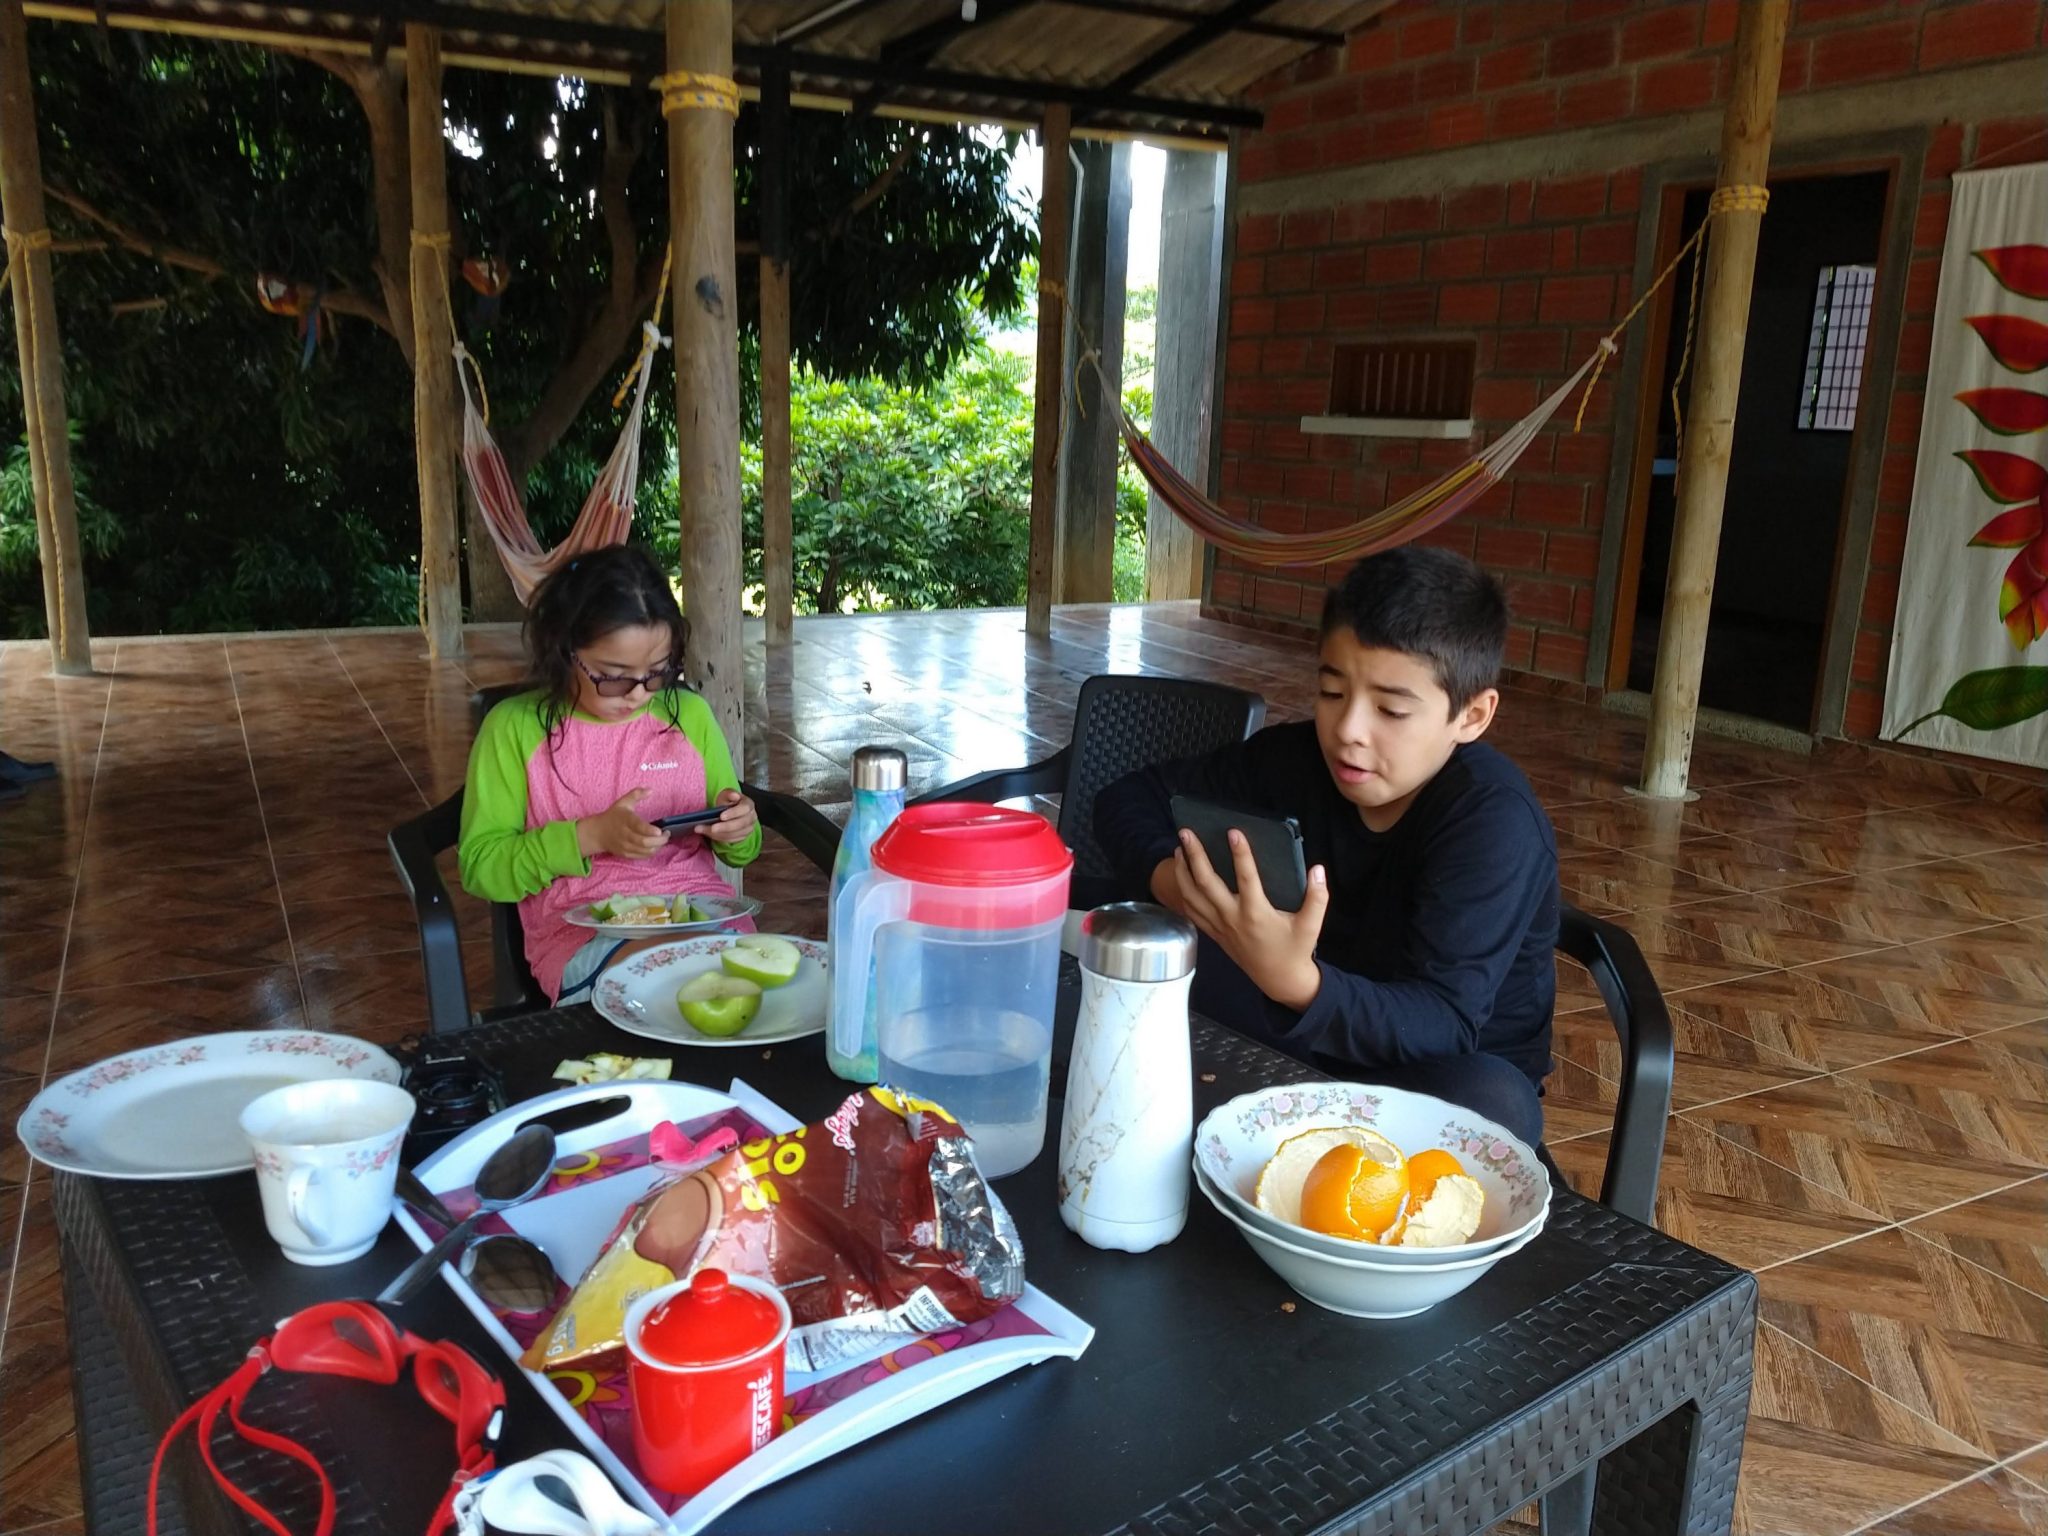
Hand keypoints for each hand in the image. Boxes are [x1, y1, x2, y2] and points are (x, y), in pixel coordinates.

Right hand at [576, 788, 665, 861]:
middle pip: (645, 842)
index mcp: (625, 820)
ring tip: (663, 839)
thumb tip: (651, 790)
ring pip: (646, 850)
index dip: (650, 830)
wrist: (597, 833)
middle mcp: (625, 835)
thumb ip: (636, 794)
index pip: (638, 827)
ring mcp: (625, 846)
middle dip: (660, 840)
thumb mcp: (623, 802)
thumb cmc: (613, 816)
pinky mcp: (626, 854)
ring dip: (658, 846)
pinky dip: (652, 851)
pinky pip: (643, 856)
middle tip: (667, 833)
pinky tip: (655, 845)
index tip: (660, 830)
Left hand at [699, 788, 757, 844]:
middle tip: (712, 828)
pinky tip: (708, 833)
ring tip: (703, 830)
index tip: (721, 816)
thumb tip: (734, 795)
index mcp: (749, 805)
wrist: (730, 812)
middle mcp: (751, 818)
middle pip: (740, 824)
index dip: (733, 813)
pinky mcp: (742, 837)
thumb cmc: (729, 802)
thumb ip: (730, 794)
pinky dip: (718, 838)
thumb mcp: (727, 794)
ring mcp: (748, 829)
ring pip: (734, 834)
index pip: (744, 809)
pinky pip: (730, 840)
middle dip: (725, 827)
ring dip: (718, 834)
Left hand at [1169, 827, 1329, 1011]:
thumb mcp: (1312, 925)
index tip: (1233, 832)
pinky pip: (1191, 910)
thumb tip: (1318, 869)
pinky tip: (1181, 875)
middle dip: (1194, 856)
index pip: (1246, 878)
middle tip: (1186, 832)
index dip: (1240, 854)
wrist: (1278, 979)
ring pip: (1192, 896)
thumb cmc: (1295, 949)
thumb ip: (1318, 897)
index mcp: (1256, 914)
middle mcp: (1232, 918)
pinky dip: (1182, 891)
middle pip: (1206, 883)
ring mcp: (1219, 926)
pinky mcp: (1213, 932)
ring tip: (1178, 848)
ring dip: (1182, 871)